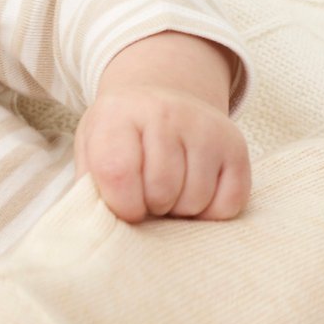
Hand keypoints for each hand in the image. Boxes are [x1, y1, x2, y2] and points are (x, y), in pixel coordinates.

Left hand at [72, 85, 250, 221]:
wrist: (162, 98)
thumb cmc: (121, 135)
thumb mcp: (90, 148)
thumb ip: (88, 185)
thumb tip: (94, 225)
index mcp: (118, 114)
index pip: (118, 171)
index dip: (121, 204)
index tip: (125, 208)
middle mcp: (165, 114)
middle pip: (161, 190)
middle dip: (151, 207)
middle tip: (147, 197)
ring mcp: (205, 128)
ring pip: (195, 200)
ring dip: (179, 211)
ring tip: (169, 192)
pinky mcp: (236, 146)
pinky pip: (228, 204)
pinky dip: (210, 213)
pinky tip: (193, 193)